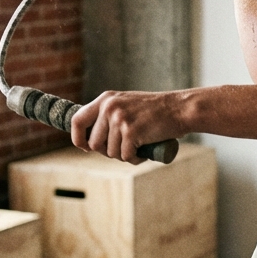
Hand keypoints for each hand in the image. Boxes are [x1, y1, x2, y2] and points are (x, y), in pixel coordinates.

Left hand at [69, 90, 183, 162]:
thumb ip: (108, 116)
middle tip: (125, 147)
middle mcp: (109, 107)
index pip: (77, 120)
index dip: (78, 138)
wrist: (179, 109)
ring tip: (139, 146)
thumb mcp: (126, 105)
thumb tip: (90, 141)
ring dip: (124, 155)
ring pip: (110, 153)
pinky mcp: (131, 132)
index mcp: (105, 99)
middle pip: (94, 143)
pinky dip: (136, 158)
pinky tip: (145, 149)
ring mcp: (119, 119)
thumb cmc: (155, 111)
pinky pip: (125, 156)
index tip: (86, 147)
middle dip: (108, 151)